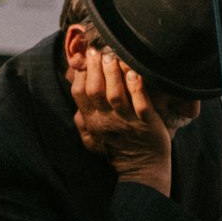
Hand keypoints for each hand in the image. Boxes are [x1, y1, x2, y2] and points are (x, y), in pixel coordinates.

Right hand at [70, 48, 171, 193]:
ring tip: (114, 56)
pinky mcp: (147, 124)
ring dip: (114, 74)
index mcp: (93, 121)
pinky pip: (141, 104)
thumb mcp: (92, 138)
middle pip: (95, 90)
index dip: (81, 73)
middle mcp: (107, 120)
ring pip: (116, 95)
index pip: (80, 94)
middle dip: (95, 68)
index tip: (87, 56)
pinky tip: (136, 73)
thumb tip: (73, 98)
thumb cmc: (117, 149)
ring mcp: (127, 122)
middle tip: (99, 51)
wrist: (142, 169)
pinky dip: (137, 88)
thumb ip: (82, 119)